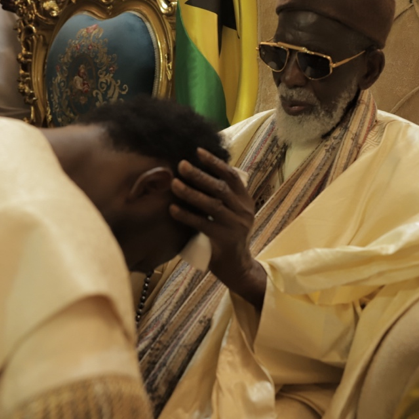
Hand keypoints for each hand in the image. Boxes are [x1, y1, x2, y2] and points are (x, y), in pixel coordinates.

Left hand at [170, 148, 266, 309]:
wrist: (238, 267)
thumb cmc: (227, 237)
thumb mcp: (231, 214)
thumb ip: (220, 198)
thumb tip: (196, 174)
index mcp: (245, 201)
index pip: (231, 176)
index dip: (215, 162)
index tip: (197, 151)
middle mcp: (244, 211)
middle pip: (220, 188)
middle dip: (200, 174)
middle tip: (181, 164)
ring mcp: (236, 226)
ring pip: (212, 205)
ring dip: (191, 192)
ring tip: (174, 183)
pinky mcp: (225, 240)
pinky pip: (204, 225)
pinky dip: (187, 215)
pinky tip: (173, 209)